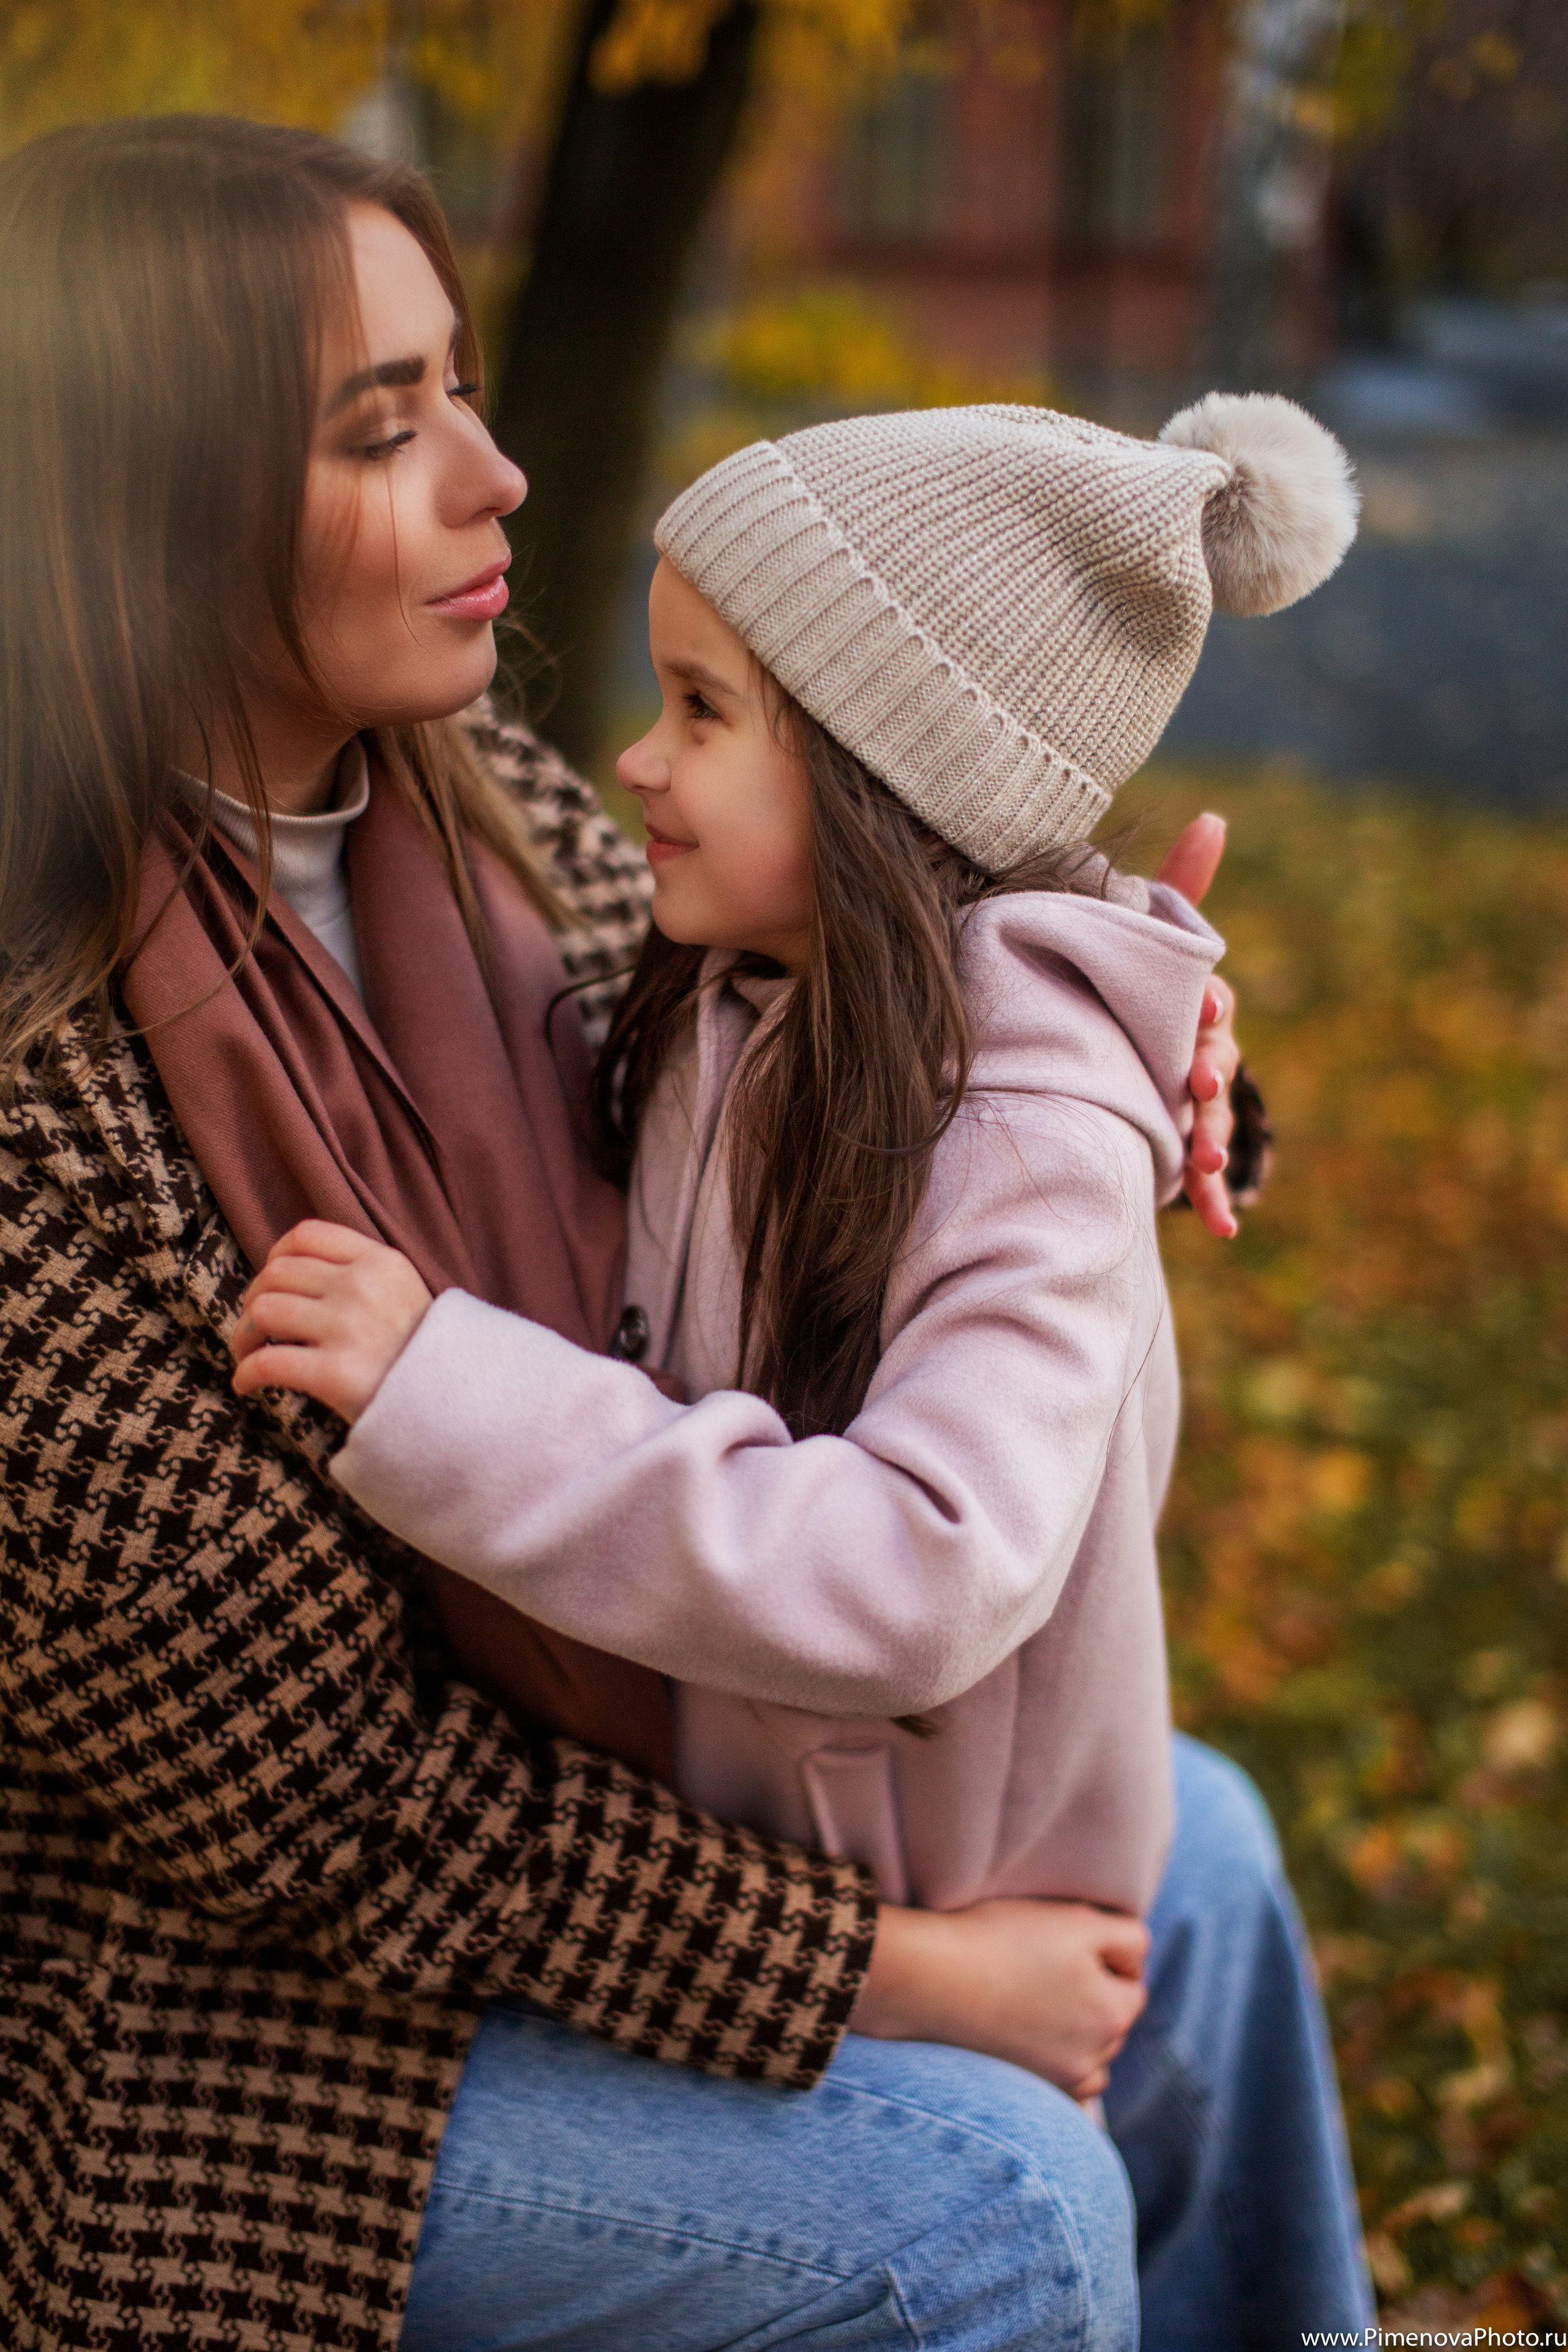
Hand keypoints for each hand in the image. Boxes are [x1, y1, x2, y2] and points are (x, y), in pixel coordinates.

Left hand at [230, 1220, 432, 1423]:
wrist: (460, 1403)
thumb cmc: (423, 1355)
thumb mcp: (405, 1292)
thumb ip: (363, 1273)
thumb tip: (293, 1270)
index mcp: (381, 1261)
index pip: (307, 1235)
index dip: (275, 1254)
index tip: (271, 1281)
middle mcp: (362, 1287)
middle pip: (276, 1273)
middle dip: (253, 1298)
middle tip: (255, 1327)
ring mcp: (348, 1328)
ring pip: (263, 1311)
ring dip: (243, 1335)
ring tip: (248, 1353)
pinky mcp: (334, 1372)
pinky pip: (267, 1362)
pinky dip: (245, 1373)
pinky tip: (247, 1385)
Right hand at [851, 1895, 1149, 2102]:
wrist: (926, 1979)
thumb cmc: (1001, 1939)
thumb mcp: (1077, 1919)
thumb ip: (1128, 1936)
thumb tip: (1138, 1960)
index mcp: (1112, 2014)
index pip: (1132, 1980)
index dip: (1103, 1954)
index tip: (1062, 1941)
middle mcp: (1093, 2060)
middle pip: (1111, 2021)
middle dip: (1092, 1995)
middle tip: (1042, 1967)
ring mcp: (1056, 2083)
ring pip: (1089, 2056)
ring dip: (1075, 2033)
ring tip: (1032, 2002)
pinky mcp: (1023, 2094)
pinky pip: (1061, 2089)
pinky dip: (1053, 2065)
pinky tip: (1027, 2041)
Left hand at [1156, 813, 1241, 1238]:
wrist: (1114, 1061)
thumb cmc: (1132, 989)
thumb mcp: (1143, 939)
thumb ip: (1177, 888)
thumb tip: (1216, 815)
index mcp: (1191, 1007)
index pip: (1208, 1001)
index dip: (1204, 1004)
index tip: (1198, 1008)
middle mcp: (1200, 1054)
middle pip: (1216, 1065)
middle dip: (1209, 1083)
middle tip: (1194, 1093)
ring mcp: (1194, 1104)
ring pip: (1213, 1122)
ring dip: (1211, 1144)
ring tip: (1201, 1170)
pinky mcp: (1181, 1146)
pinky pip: (1204, 1178)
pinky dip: (1215, 1203)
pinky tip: (1224, 1230)